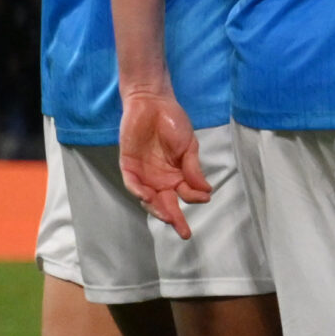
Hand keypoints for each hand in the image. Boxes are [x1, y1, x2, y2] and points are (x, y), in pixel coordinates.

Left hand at [118, 89, 209, 238]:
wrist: (152, 103)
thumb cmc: (173, 122)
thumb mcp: (189, 146)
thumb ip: (193, 168)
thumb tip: (206, 190)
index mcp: (176, 174)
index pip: (185, 194)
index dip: (194, 198)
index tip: (204, 198)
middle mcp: (159, 178)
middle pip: (166, 203)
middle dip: (175, 218)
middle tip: (184, 232)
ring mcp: (143, 174)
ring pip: (149, 199)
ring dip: (157, 209)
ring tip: (168, 218)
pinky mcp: (128, 165)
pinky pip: (132, 184)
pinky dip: (139, 192)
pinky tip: (149, 197)